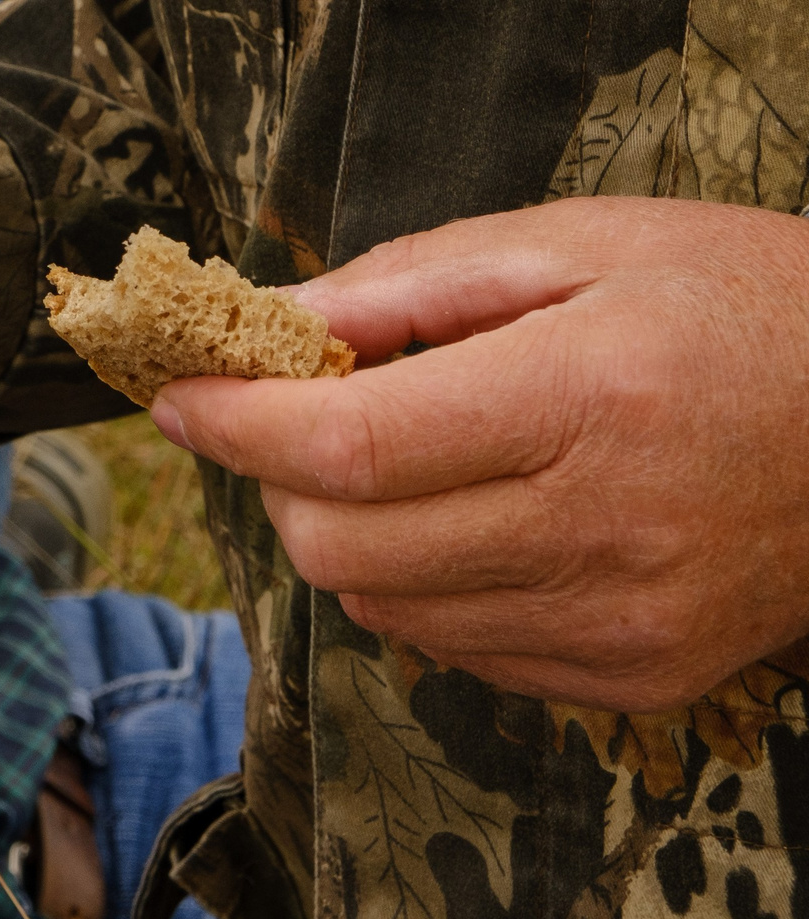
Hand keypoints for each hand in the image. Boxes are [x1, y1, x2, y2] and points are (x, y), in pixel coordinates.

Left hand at [153, 197, 808, 711]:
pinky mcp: (635, 677)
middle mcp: (602, 529)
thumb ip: (411, 284)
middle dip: (278, 482)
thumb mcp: (582, 241)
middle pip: (342, 547)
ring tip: (395, 457)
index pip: (348, 445)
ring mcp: (622, 621)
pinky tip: (469, 516)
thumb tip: (271, 318)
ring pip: (387, 609)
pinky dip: (422, 586)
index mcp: (583, 398)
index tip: (177, 392)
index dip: (236, 423)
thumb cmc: (741, 304)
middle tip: (293, 416)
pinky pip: (458, 650)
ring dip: (345, 535)